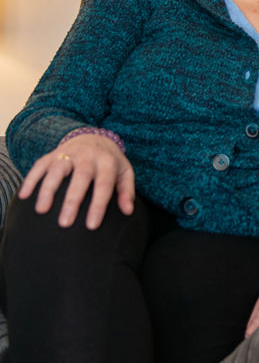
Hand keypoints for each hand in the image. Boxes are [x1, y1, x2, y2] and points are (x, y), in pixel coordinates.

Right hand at [18, 132, 134, 229]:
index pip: (104, 184)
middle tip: (65, 223)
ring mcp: (68, 153)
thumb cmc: (110, 161)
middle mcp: (87, 156)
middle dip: (72, 200)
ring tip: (42, 210)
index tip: (91, 226)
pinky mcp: (52, 154)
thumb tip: (129, 211)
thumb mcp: (124, 172)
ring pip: (57, 170)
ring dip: (48, 189)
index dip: (98, 205)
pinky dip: (31, 179)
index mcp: (107, 161)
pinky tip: (24, 196)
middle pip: (80, 177)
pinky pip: (39, 166)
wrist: (94, 136)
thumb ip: (126, 191)